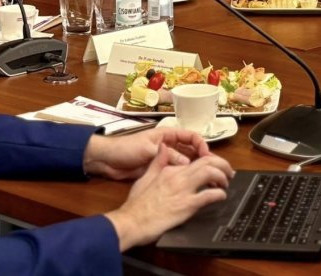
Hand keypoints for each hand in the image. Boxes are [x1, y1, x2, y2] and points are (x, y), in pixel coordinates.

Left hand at [85, 127, 210, 179]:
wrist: (108, 160)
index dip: (201, 145)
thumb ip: (168, 156)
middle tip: (213, 170)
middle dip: (202, 158)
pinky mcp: (159, 170)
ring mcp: (164, 158)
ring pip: (185, 162)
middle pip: (191, 149)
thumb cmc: (126, 149)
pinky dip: (184, 176)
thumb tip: (187, 164)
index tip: (207, 157)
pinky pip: (176, 172)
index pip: (191, 136)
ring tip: (206, 178)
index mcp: (167, 135)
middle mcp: (169, 145)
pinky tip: (190, 184)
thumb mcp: (148, 150)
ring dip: (195, 168)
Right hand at [104, 145, 232, 249]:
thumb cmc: (136, 204)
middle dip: (222, 164)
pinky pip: (209, 195)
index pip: (196, 160)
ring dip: (223, 176)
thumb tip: (163, 147)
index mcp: (170, 169)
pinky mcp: (187, 205)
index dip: (210, 162)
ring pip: (211, 173)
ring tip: (227, 182)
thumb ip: (157, 162)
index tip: (215, 168)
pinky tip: (222, 196)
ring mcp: (184, 190)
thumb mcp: (145, 177)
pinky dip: (219, 194)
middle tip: (229, 172)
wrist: (131, 221)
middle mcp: (179, 176)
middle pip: (208, 162)